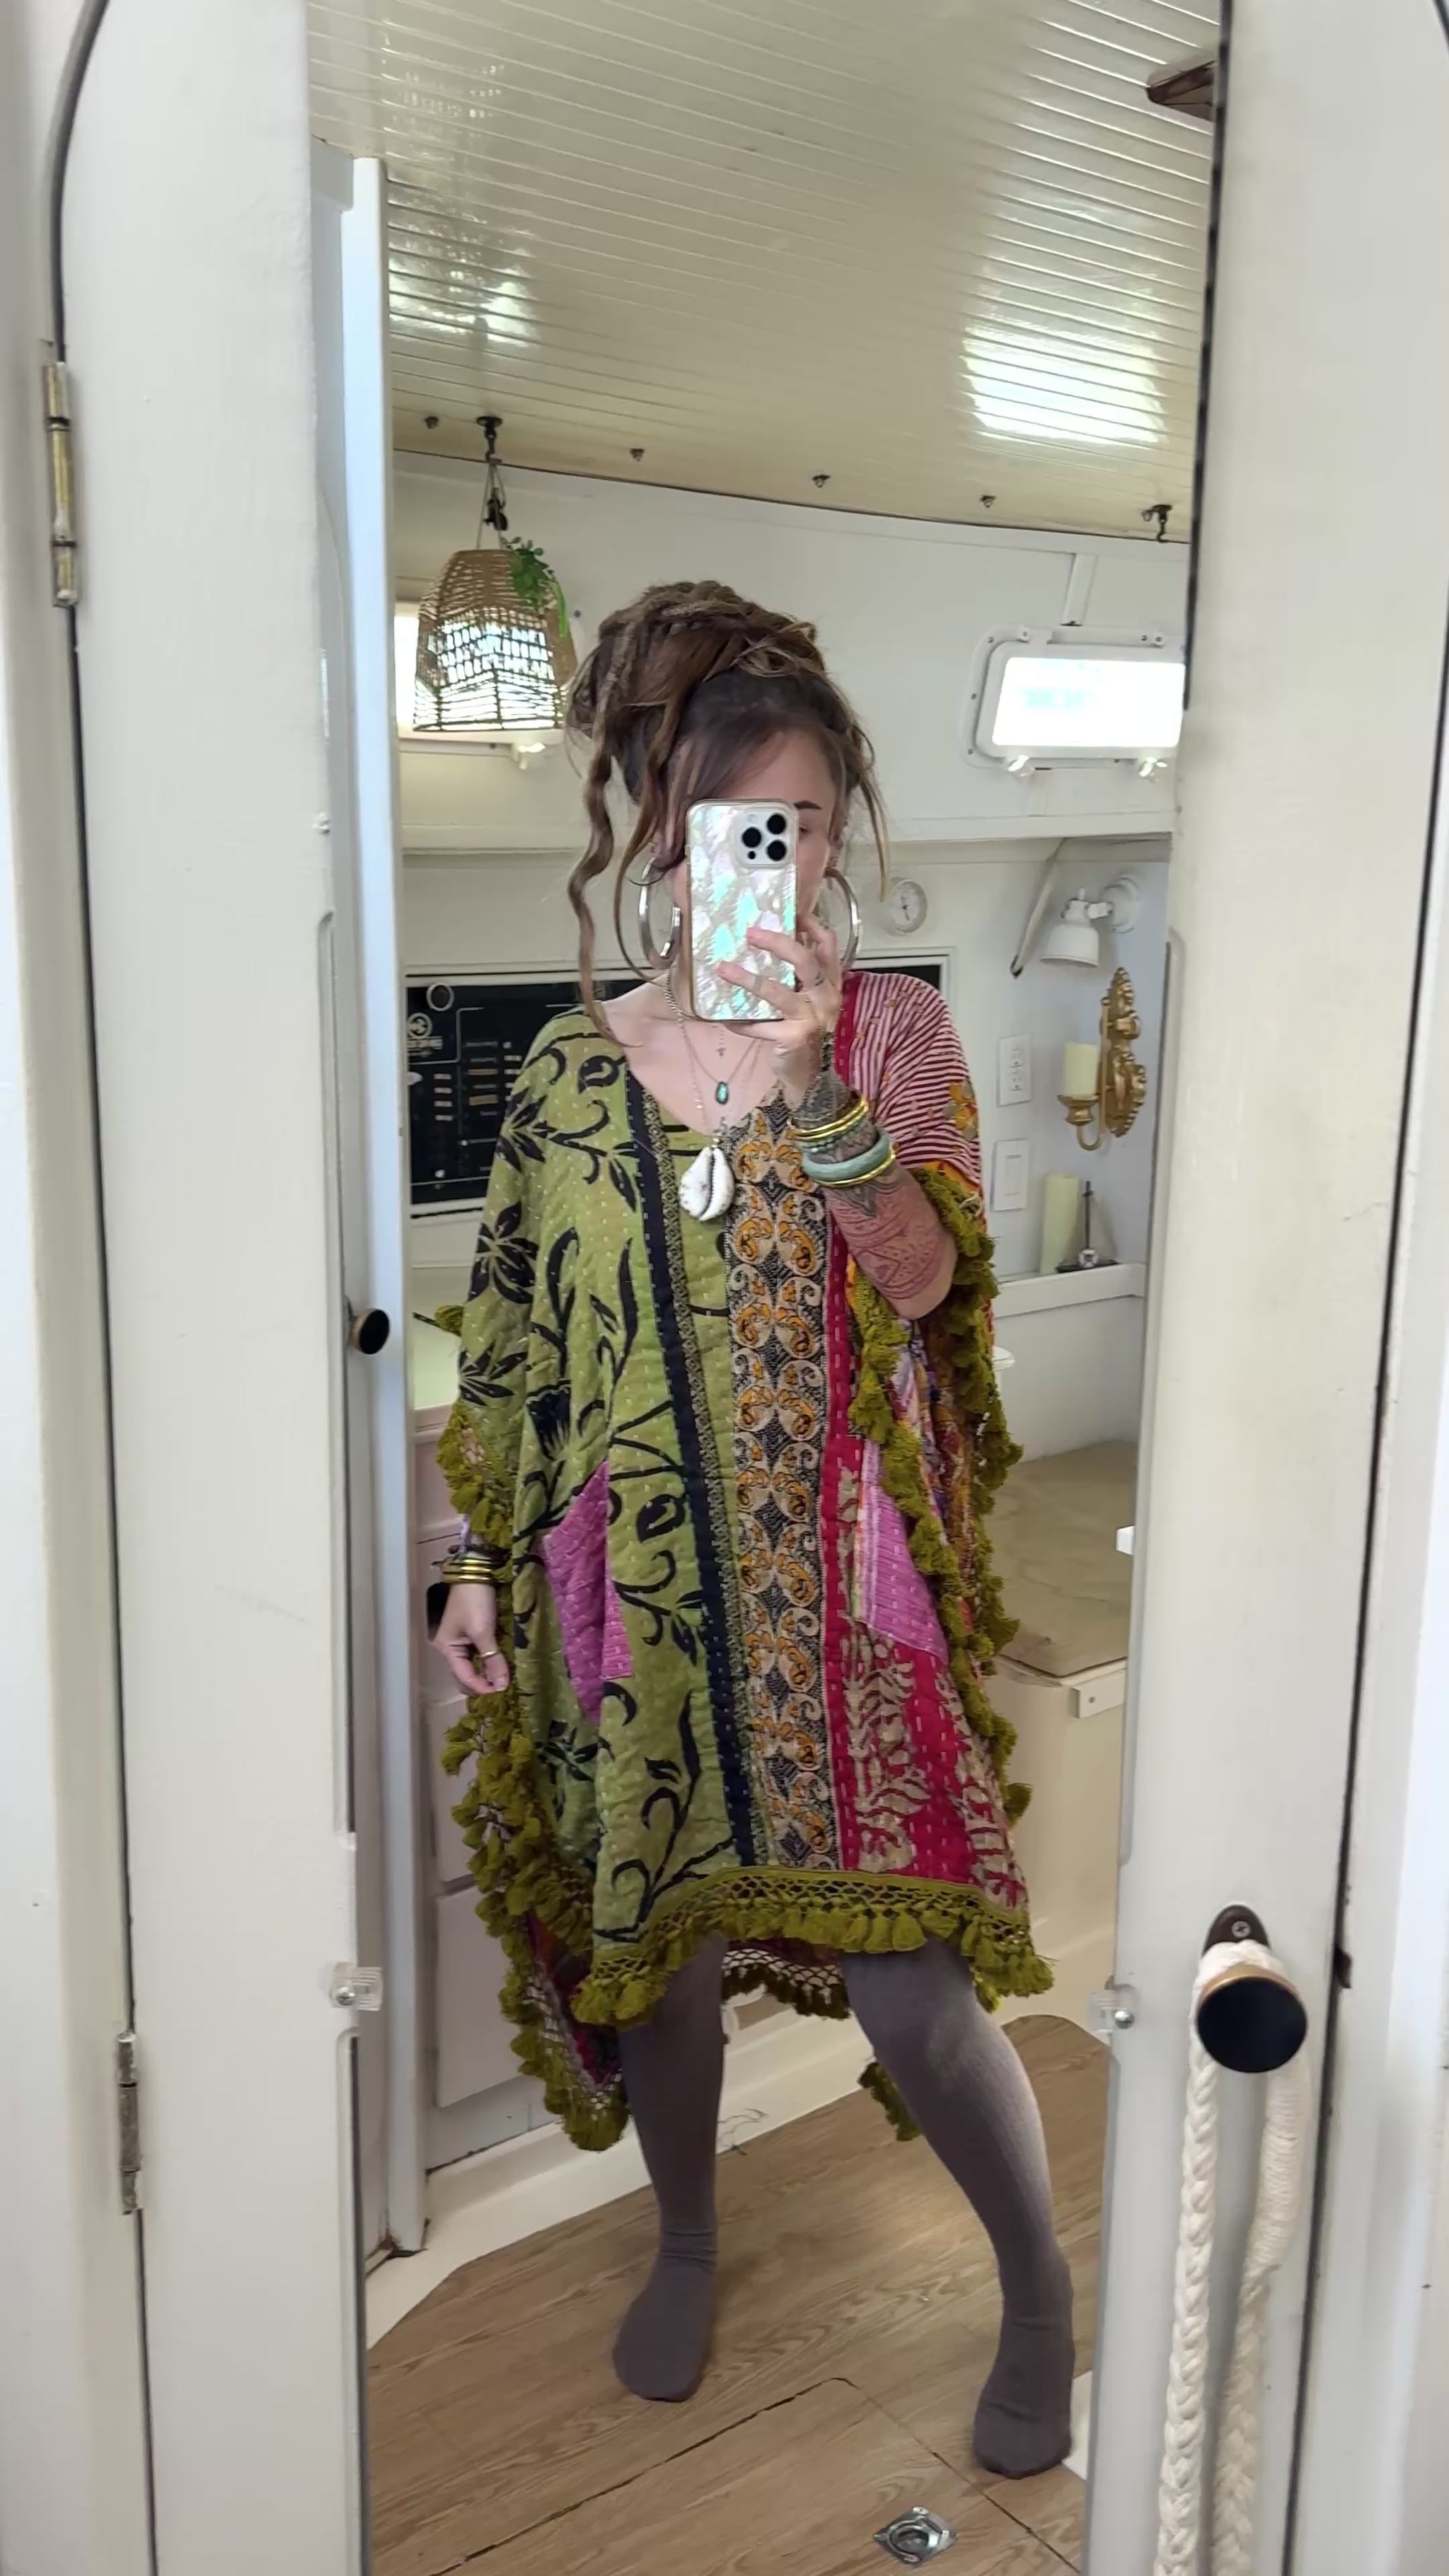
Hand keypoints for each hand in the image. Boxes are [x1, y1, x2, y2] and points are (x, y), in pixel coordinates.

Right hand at [435, 1582, 510, 1697]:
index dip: (482, 1687)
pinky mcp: (470, 1633)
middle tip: (502, 1687)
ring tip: (503, 1679)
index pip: (463, 1677)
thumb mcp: (483, 1632)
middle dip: (481, 1683)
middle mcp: (450, 1648)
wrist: (476, 1571)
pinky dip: (487, 1662)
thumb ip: (492, 1659)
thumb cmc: (475, 1601)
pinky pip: (477, 1655)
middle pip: (464, 1675)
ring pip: (472, 1665)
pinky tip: (499, 1665)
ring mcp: (460, 1640)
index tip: (501, 1691)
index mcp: (447, 1648)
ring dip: (486, 1673)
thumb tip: (501, 1685)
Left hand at [718, 914, 842, 1105]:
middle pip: (804, 961)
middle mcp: (826, 998)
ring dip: (747, 978)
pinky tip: (726, 1020)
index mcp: (831, 984)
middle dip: (776, 942)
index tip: (791, 913)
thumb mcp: (809, 1002)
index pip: (829, 946)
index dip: (812, 926)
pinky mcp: (793, 1037)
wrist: (812, 1077)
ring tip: (723, 968)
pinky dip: (741, 1022)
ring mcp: (811, 1018)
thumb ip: (798, 978)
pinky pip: (760, 1025)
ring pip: (777, 991)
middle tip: (750, 933)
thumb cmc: (806, 1032)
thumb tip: (764, 947)